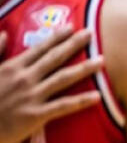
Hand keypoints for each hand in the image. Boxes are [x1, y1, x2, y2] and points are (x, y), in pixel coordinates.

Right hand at [0, 28, 101, 142]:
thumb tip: (4, 33)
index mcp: (12, 67)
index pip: (39, 48)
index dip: (57, 37)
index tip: (72, 27)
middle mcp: (24, 78)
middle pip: (55, 58)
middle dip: (74, 44)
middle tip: (91, 33)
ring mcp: (31, 96)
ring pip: (63, 78)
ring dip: (84, 68)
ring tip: (102, 60)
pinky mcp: (36, 115)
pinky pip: (63, 106)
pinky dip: (81, 101)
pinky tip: (98, 96)